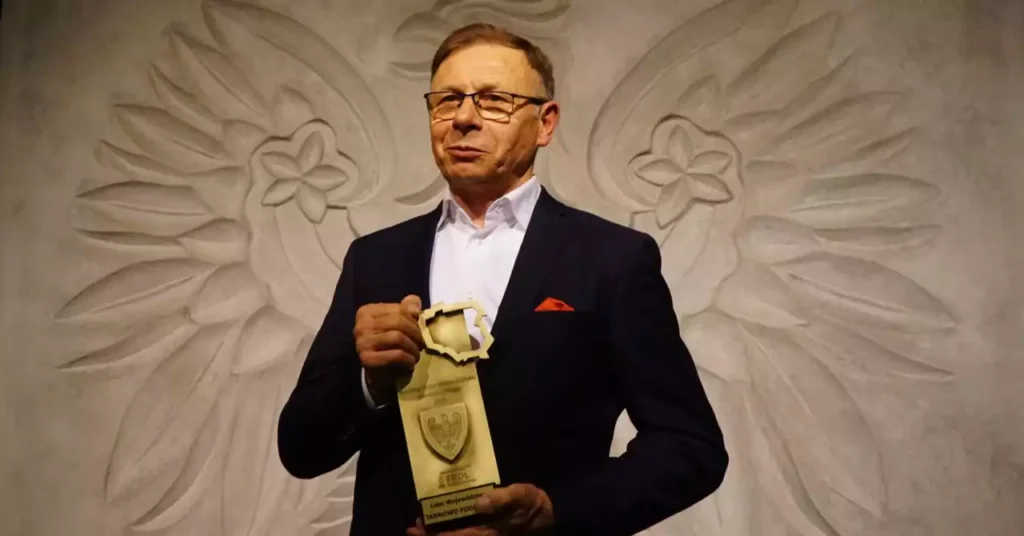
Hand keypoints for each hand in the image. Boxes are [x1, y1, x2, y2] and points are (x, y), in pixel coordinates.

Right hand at [354, 294, 424, 401]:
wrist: (378, 374)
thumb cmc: (389, 346)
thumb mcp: (397, 324)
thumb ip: (406, 309)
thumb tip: (415, 302)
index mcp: (367, 312)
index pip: (398, 309)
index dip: (414, 320)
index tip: (422, 330)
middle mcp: (361, 325)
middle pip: (398, 322)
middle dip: (416, 333)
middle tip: (423, 344)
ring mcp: (362, 342)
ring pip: (397, 337)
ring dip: (413, 347)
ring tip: (417, 354)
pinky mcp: (367, 359)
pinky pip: (395, 354)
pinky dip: (407, 358)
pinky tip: (411, 363)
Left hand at [405, 483, 553, 535]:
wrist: (551, 518)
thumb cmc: (534, 505)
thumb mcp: (523, 496)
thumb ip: (504, 498)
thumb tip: (480, 502)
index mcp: (488, 534)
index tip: (417, 528)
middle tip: (413, 529)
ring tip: (421, 529)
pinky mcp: (488, 533)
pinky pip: (465, 535)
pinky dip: (451, 533)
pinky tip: (442, 526)